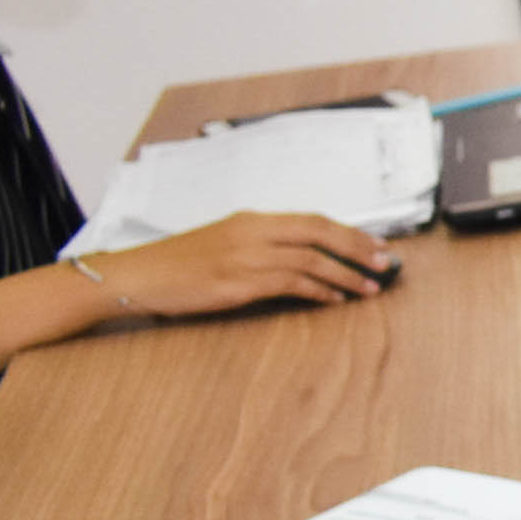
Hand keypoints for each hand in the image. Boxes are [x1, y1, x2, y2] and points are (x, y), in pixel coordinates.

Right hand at [88, 209, 396, 316]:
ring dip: (346, 275)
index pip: (312, 219)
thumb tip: (301, 260)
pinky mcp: (237, 282)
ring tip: (369, 288)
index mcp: (251, 220)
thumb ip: (260, 246)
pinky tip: (334, 300)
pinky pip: (289, 283)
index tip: (375, 243)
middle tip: (386, 262)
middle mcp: (252, 232)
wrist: (135, 275)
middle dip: (358, 247)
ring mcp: (245, 256)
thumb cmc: (177, 265)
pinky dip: (318, 291)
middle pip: (320, 232)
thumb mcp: (223, 245)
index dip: (348, 231)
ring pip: (311, 260)